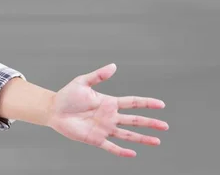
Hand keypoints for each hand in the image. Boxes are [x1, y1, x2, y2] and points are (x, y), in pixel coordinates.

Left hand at [46, 63, 168, 157]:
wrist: (54, 110)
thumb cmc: (68, 95)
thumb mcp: (82, 82)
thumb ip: (98, 75)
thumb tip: (114, 66)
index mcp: (109, 102)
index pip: (133, 103)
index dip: (147, 103)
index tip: (161, 104)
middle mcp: (110, 116)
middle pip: (135, 120)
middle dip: (150, 123)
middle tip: (165, 126)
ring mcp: (104, 128)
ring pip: (127, 135)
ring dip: (142, 138)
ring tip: (157, 141)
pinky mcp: (95, 139)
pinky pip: (111, 147)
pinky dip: (122, 151)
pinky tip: (133, 154)